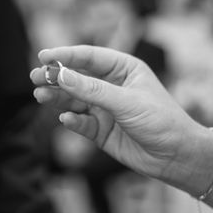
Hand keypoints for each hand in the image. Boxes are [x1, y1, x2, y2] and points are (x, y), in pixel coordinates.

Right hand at [30, 45, 211, 183]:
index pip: (89, 56)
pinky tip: (65, 119)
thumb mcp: (126, 101)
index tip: (44, 57)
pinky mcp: (101, 130)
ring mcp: (105, 108)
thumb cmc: (161, 121)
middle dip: (56, 77)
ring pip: (74, 100)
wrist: (177, 157)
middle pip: (77, 77)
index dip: (66, 55)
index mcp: (123, 69)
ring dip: (58, 97)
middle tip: (35, 77)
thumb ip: (92, 90)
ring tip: (40, 96)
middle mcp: (112, 86)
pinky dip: (72, 120)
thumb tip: (61, 76)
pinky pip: (80, 122)